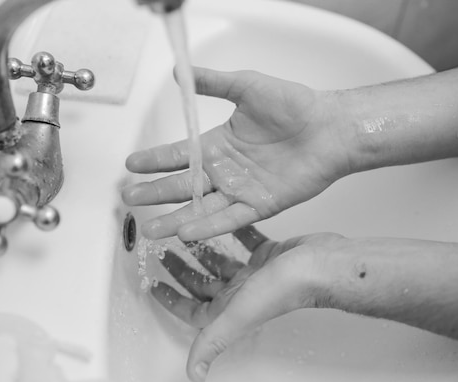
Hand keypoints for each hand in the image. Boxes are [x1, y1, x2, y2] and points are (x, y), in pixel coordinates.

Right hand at [122, 68, 351, 240]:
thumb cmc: (294, 105)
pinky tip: (186, 233)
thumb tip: (179, 72)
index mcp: (218, 144)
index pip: (178, 155)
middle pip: (182, 185)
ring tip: (148, 228)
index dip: (154, 160)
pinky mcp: (260, 206)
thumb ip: (213, 83)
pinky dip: (208, 226)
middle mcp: (225, 171)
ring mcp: (240, 191)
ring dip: (174, 219)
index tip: (130, 164)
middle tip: (129, 199)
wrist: (329, 128)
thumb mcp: (246, 87)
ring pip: (200, 209)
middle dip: (154, 193)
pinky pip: (229, 219)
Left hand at [150, 226, 346, 381]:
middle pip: (204, 284)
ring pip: (223, 263)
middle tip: (164, 255)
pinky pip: (246, 242)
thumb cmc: (283, 289)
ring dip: (204, 252)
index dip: (170, 299)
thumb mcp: (237, 315)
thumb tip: (194, 375)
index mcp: (230, 308)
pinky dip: (235, 234)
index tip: (153, 285)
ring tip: (188, 237)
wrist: (318, 267)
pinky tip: (225, 223)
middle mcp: (241, 293)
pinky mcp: (270, 254)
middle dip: (182, 271)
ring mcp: (256, 274)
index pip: (192, 309)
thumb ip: (212, 342)